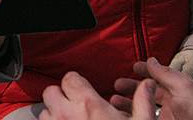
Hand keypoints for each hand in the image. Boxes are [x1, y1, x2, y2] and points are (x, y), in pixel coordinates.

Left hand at [40, 71, 156, 119]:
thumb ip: (143, 103)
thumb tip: (147, 85)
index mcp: (89, 105)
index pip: (69, 78)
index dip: (77, 83)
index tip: (84, 91)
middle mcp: (67, 114)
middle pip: (51, 92)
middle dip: (61, 96)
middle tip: (75, 106)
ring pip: (44, 112)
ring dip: (55, 114)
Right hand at [111, 57, 192, 119]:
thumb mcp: (183, 88)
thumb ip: (167, 74)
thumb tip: (152, 61)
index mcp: (180, 88)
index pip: (161, 74)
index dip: (147, 69)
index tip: (134, 67)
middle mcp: (173, 101)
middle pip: (149, 90)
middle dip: (132, 85)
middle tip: (118, 84)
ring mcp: (167, 114)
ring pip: (144, 104)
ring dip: (129, 101)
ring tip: (115, 100)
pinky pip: (144, 116)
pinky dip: (134, 113)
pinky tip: (125, 113)